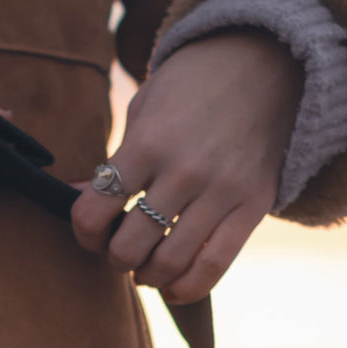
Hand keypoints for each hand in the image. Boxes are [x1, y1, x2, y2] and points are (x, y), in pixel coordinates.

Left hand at [71, 31, 302, 303]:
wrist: (266, 59)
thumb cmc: (192, 86)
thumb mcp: (144, 110)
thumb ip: (114, 162)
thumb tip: (79, 201)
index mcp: (148, 143)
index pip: (93, 212)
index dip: (83, 233)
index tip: (91, 232)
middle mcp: (184, 171)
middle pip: (129, 246)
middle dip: (116, 258)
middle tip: (121, 249)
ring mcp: (222, 191)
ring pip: (170, 263)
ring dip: (148, 275)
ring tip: (146, 266)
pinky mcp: (254, 205)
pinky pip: (215, 266)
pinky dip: (186, 288)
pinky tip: (172, 288)